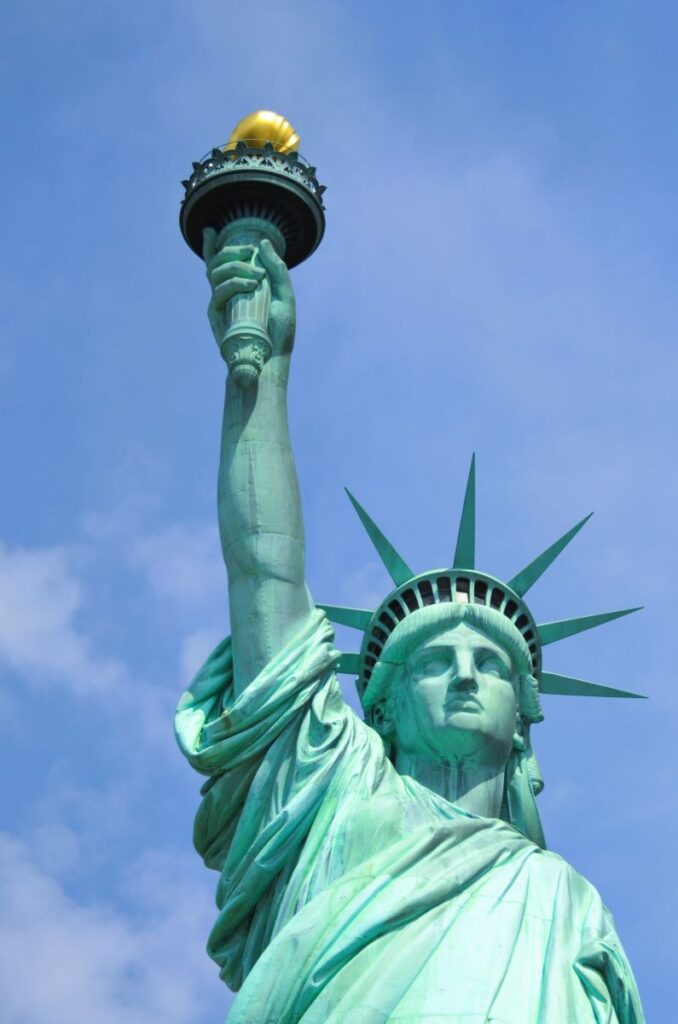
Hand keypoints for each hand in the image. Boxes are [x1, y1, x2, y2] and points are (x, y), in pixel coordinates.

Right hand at [203, 229, 295, 361]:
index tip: (209, 231)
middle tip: (249, 253)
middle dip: (231, 251)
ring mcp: (220, 303)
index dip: (210, 246)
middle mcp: (227, 293)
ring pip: (215, 272)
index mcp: (240, 287)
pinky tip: (249, 285)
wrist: (272, 359)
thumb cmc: (279, 331)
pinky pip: (218, 292)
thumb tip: (262, 243)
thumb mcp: (285, 296)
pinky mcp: (216, 315)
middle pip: (216, 262)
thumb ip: (277, 269)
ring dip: (235, 267)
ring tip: (257, 276)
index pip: (221, 264)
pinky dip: (233, 283)